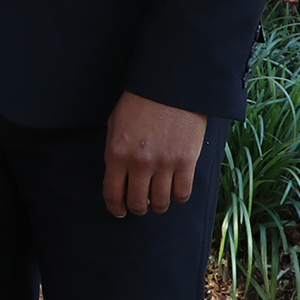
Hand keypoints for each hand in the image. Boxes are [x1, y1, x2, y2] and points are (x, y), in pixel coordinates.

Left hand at [103, 92, 208, 217]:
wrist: (169, 87)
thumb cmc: (139, 103)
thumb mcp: (115, 125)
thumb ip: (113, 153)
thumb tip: (116, 178)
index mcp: (117, 153)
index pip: (113, 194)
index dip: (115, 208)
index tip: (119, 211)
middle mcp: (140, 163)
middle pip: (138, 203)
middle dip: (137, 208)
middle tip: (140, 205)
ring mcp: (164, 164)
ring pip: (161, 203)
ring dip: (158, 205)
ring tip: (158, 199)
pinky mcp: (186, 162)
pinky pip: (183, 194)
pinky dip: (178, 197)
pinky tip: (175, 190)